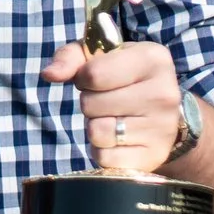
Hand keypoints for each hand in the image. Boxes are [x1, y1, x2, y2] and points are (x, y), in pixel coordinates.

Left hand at [42, 38, 180, 174]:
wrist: (162, 113)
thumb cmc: (124, 77)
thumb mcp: (100, 56)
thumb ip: (70, 58)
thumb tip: (49, 74)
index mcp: (152, 58)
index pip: (94, 74)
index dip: (83, 78)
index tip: (92, 79)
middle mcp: (163, 93)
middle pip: (92, 104)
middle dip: (89, 103)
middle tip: (106, 100)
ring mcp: (161, 128)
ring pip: (97, 132)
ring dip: (95, 126)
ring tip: (112, 118)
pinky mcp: (154, 156)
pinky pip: (105, 157)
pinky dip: (103, 150)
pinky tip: (118, 139)